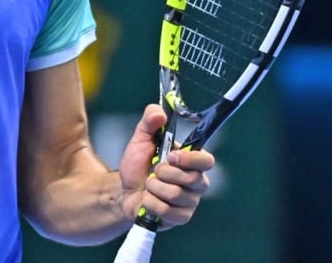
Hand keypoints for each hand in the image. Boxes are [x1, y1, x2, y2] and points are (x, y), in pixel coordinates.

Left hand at [117, 104, 214, 229]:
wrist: (123, 190)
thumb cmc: (138, 165)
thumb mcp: (140, 139)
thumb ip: (149, 122)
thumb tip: (159, 113)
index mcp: (192, 162)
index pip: (207, 160)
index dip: (190, 159)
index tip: (171, 156)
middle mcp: (197, 182)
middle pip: (191, 179)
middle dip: (165, 174)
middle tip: (153, 171)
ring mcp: (190, 202)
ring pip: (176, 195)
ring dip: (154, 188)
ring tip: (148, 185)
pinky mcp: (181, 218)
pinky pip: (167, 211)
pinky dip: (150, 203)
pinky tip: (147, 199)